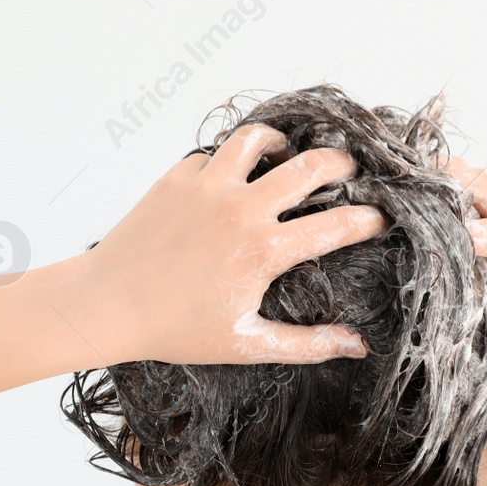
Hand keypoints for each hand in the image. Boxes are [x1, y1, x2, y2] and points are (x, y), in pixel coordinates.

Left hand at [69, 124, 387, 364]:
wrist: (106, 305)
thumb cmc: (174, 330)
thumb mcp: (245, 344)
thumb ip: (306, 344)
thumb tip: (357, 346)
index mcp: (263, 251)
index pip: (336, 225)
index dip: (368, 220)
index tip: (380, 219)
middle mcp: (240, 209)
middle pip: (310, 166)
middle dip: (341, 166)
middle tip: (348, 174)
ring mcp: (206, 187)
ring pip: (257, 139)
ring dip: (281, 144)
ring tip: (289, 156)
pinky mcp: (176, 177)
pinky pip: (214, 153)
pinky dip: (231, 159)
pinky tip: (235, 177)